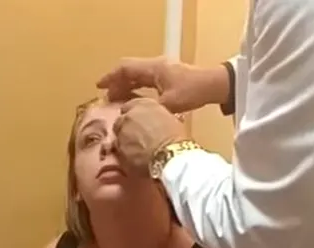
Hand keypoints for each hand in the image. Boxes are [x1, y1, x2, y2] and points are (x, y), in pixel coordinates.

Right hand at [96, 57, 228, 113]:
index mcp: (153, 68)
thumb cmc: (192, 92)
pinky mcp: (168, 76)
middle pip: (129, 70)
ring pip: (138, 74)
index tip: (99, 87)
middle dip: (116, 82)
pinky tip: (134, 98)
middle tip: (106, 96)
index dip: (111, 77)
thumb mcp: (170, 104)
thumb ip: (149, 109)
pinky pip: (146, 79)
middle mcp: (155, 65)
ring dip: (126, 85)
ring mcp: (162, 69)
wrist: (214, 85)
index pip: (126, 69)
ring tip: (117, 99)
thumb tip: (131, 115)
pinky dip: (137, 87)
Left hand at [113, 98, 187, 174]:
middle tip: (138, 139)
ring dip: (125, 144)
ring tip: (138, 153)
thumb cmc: (176, 137)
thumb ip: (155, 119)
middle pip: (121, 122)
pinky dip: (125, 157)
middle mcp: (128, 116)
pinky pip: (119, 154)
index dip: (134, 116)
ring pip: (118, 139)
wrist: (170, 157)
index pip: (129, 107)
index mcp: (142, 105)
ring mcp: (121, 134)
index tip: (139, 124)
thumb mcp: (169, 121)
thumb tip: (156, 125)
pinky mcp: (118, 152)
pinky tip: (136, 163)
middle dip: (126, 130)